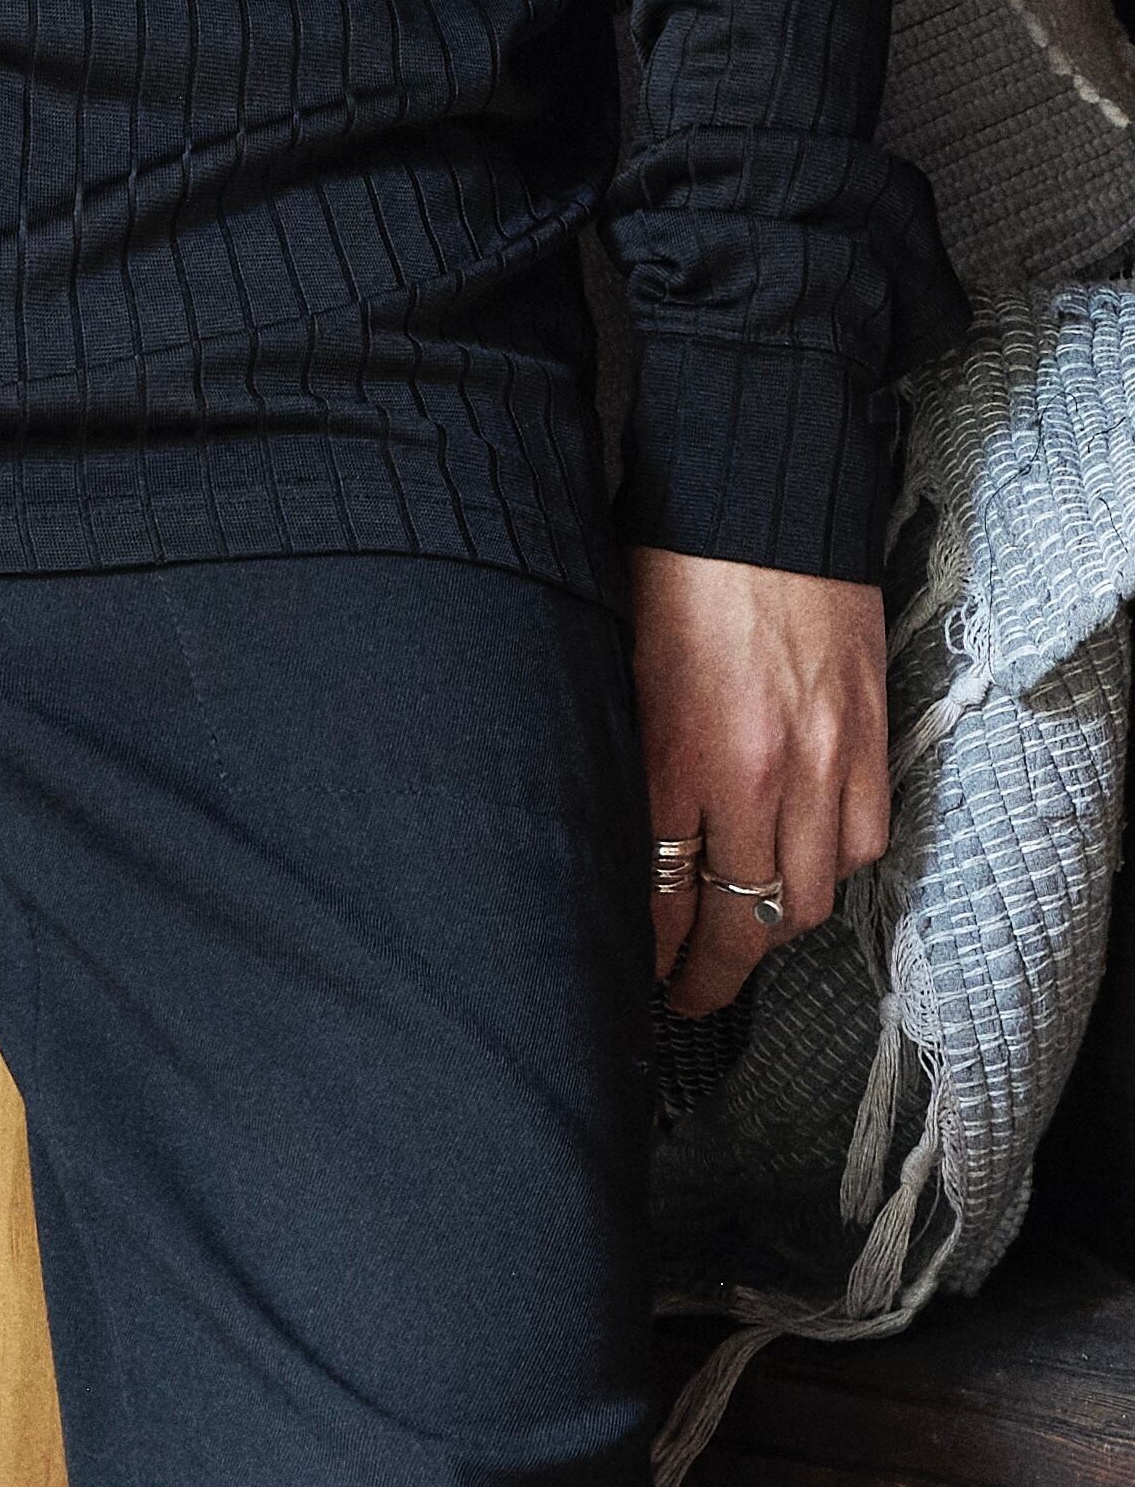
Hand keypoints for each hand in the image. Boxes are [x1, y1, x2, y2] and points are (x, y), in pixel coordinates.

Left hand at [629, 544, 888, 1016]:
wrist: (761, 492)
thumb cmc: (671, 568)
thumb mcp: (616, 664)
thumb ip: (629, 761)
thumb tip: (621, 839)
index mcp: (676, 752)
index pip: (662, 894)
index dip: (648, 948)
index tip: (636, 969)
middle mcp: (754, 773)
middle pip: (740, 921)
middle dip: (711, 972)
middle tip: (687, 993)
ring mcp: (823, 760)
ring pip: (808, 899)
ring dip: (773, 930)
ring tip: (743, 940)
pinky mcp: (870, 737)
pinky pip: (862, 844)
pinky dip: (831, 869)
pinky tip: (802, 866)